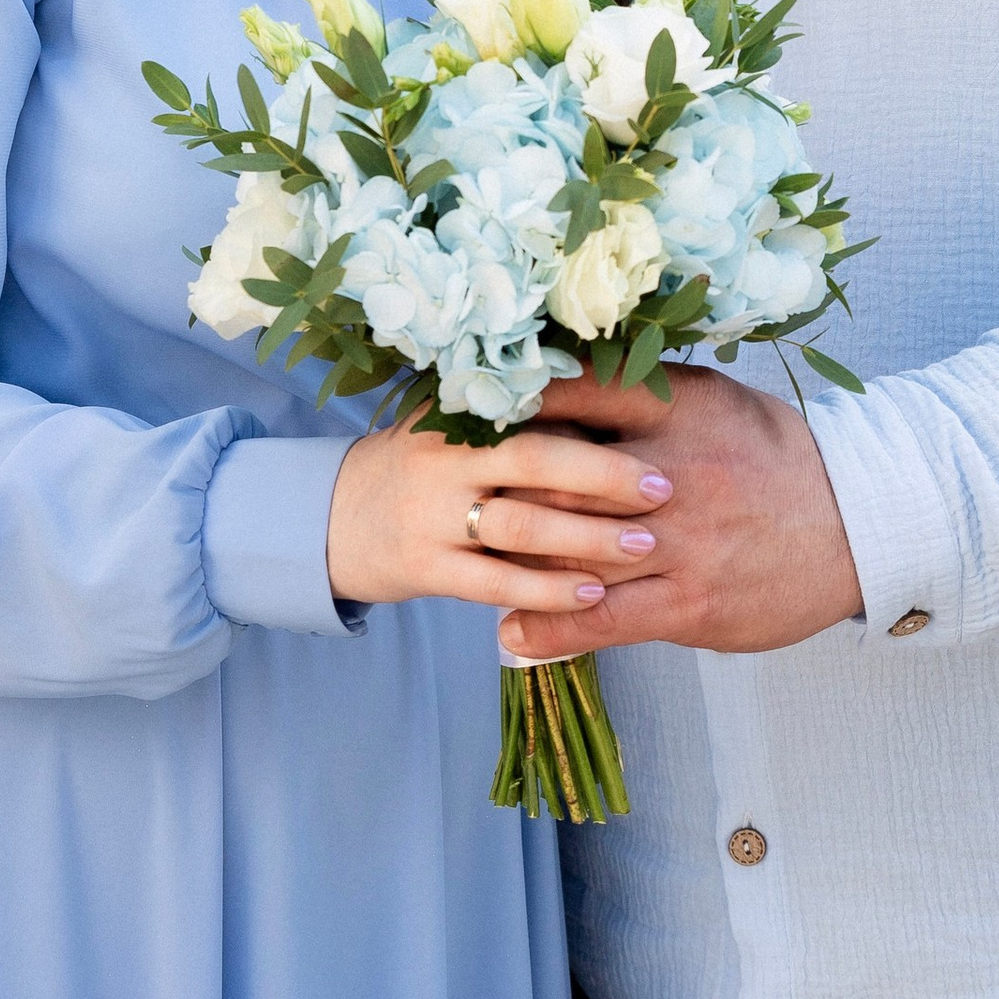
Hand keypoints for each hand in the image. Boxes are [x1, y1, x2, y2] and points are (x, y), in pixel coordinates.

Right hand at [325, 422, 673, 615]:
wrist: (334, 518)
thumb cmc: (426, 468)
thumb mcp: (458, 427)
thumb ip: (521, 419)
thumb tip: (618, 404)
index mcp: (457, 413)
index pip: (535, 409)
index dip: (596, 419)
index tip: (654, 430)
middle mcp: (441, 458)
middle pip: (532, 460)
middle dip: (605, 476)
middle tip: (663, 490)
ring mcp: (428, 515)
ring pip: (518, 526)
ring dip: (587, 539)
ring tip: (643, 546)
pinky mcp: (424, 567)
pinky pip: (496, 582)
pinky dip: (548, 589)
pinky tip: (593, 595)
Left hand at [498, 366, 861, 662]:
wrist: (858, 525)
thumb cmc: (776, 456)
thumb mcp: (715, 401)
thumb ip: (646, 390)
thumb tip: (569, 373)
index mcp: (675, 409)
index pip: (574, 394)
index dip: (512, 401)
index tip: (465, 407)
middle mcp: (670, 471)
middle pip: (555, 475)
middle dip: (496, 483)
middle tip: (440, 489)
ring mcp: (678, 542)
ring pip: (568, 551)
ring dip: (509, 560)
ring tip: (465, 563)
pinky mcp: (689, 601)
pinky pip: (603, 618)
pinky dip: (549, 628)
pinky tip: (510, 633)